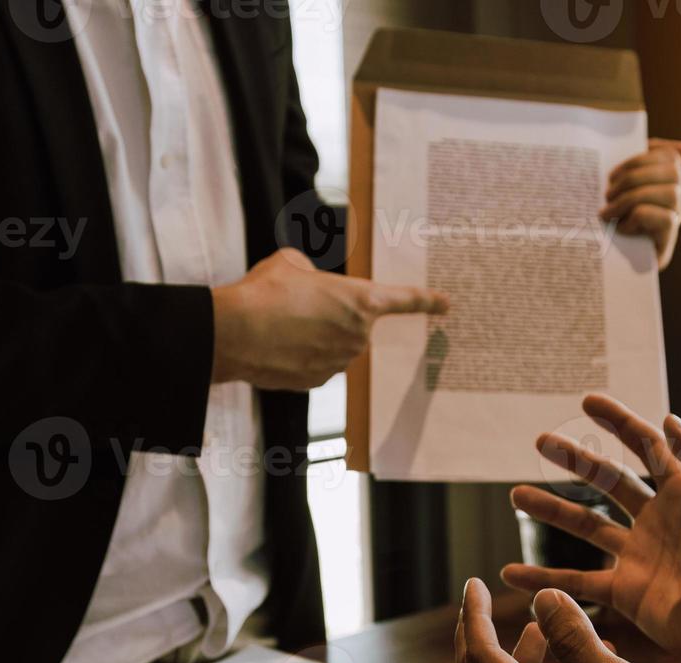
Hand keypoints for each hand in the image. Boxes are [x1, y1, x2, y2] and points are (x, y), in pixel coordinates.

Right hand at [211, 248, 449, 390]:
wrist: (235, 333)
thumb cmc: (265, 293)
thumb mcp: (292, 263)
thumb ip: (313, 274)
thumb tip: (310, 283)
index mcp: (361, 301)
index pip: (404, 301)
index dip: (426, 301)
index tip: (445, 305)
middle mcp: (357, 335)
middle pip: (353, 324)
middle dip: (329, 315)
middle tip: (295, 306)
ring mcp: (338, 362)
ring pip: (332, 345)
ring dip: (311, 336)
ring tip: (280, 324)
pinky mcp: (317, 382)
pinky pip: (315, 365)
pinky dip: (298, 356)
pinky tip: (275, 345)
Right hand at [502, 396, 680, 662]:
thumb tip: (668, 420)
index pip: (645, 447)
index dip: (618, 422)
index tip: (587, 402)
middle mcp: (655, 520)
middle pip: (606, 481)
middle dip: (575, 459)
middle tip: (540, 441)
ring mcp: (637, 556)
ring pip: (584, 527)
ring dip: (550, 510)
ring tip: (516, 495)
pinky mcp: (625, 593)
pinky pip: (576, 582)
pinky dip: (543, 579)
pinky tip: (511, 573)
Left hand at [601, 138, 680, 269]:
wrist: (597, 261)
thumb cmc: (607, 217)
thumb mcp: (621, 183)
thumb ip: (646, 158)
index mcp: (665, 181)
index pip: (669, 156)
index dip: (641, 159)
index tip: (613, 175)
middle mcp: (675, 200)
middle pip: (674, 172)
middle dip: (633, 179)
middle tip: (607, 195)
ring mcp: (675, 221)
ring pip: (671, 193)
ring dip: (632, 199)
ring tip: (608, 212)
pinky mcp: (668, 243)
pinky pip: (666, 218)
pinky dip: (639, 218)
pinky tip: (621, 228)